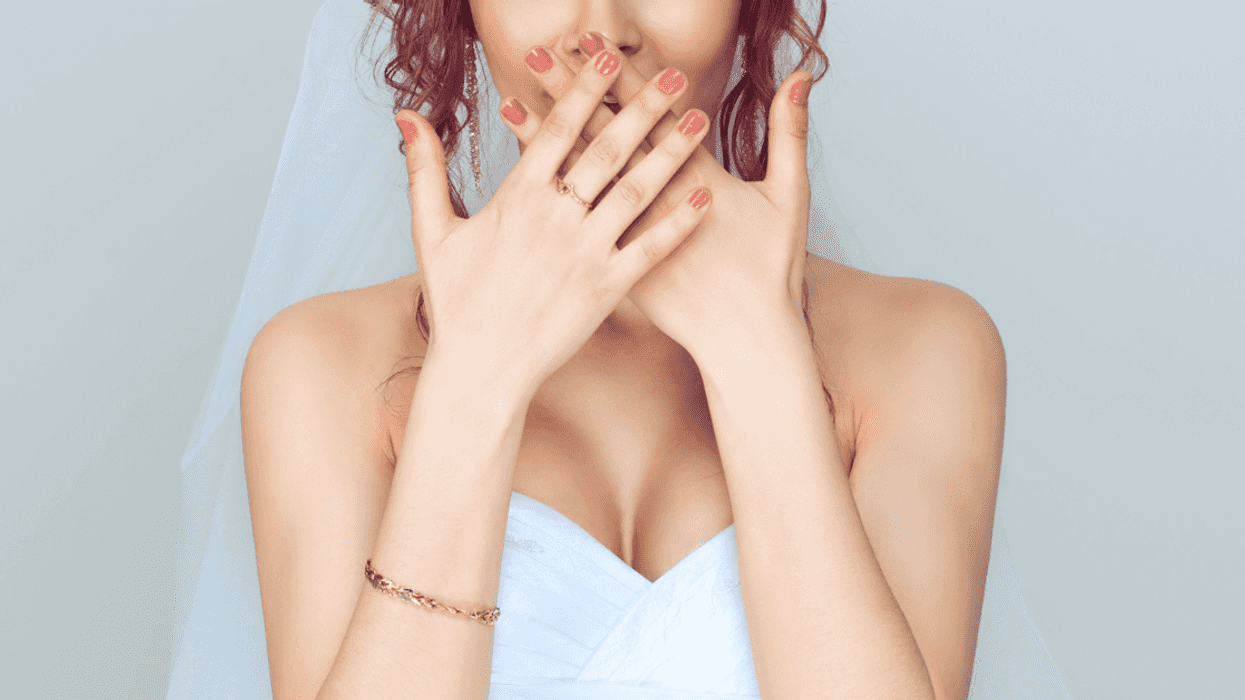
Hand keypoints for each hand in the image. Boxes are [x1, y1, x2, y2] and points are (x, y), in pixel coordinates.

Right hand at [396, 44, 712, 390]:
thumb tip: (408, 115)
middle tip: (672, 74)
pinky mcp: (607, 289)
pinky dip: (678, 223)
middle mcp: (555, 219)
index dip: (584, 88)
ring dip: (670, 152)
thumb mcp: (431, 232)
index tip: (607, 56)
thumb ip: (425, 169)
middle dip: (641, 107)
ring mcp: (585, 254)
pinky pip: (650, 248)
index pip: (556, 129)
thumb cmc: (456, 302)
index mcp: (516, 199)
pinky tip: (704, 197)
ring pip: (636, 191)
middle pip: (606, 150)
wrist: (482, 369)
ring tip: (699, 117)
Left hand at [521, 33, 815, 357]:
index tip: (592, 43)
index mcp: (697, 177)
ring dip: (547, 140)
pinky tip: (521, 178)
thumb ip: (790, 132)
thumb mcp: (791, 196)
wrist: (747, 340)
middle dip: (571, 93)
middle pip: (605, 136)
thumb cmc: (773, 269)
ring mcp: (631, 237)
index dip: (621, 76)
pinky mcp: (617, 266)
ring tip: (511, 103)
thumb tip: (801, 76)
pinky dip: (550, 198)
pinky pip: (574, 223)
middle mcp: (656, 203)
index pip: (650, 113)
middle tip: (538, 54)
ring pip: (581, 179)